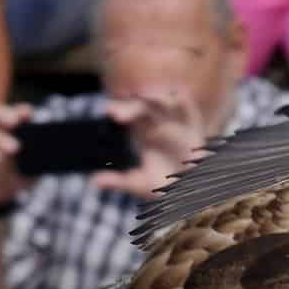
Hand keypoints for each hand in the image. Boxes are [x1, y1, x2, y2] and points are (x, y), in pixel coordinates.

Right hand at [0, 102, 35, 207]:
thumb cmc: (19, 172)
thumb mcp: (34, 165)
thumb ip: (40, 157)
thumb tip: (52, 152)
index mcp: (10, 127)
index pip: (13, 113)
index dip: (19, 111)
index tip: (28, 113)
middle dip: (3, 115)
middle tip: (14, 122)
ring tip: (14, 148)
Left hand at [93, 87, 209, 198]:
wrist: (193, 193)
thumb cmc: (166, 187)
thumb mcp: (140, 185)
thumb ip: (118, 182)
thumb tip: (94, 182)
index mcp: (144, 131)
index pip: (129, 112)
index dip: (120, 109)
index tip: (109, 112)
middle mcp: (159, 122)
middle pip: (144, 105)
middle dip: (132, 107)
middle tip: (117, 115)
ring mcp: (177, 121)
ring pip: (165, 100)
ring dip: (155, 96)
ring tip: (143, 95)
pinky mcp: (194, 125)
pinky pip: (188, 105)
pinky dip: (181, 99)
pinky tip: (173, 97)